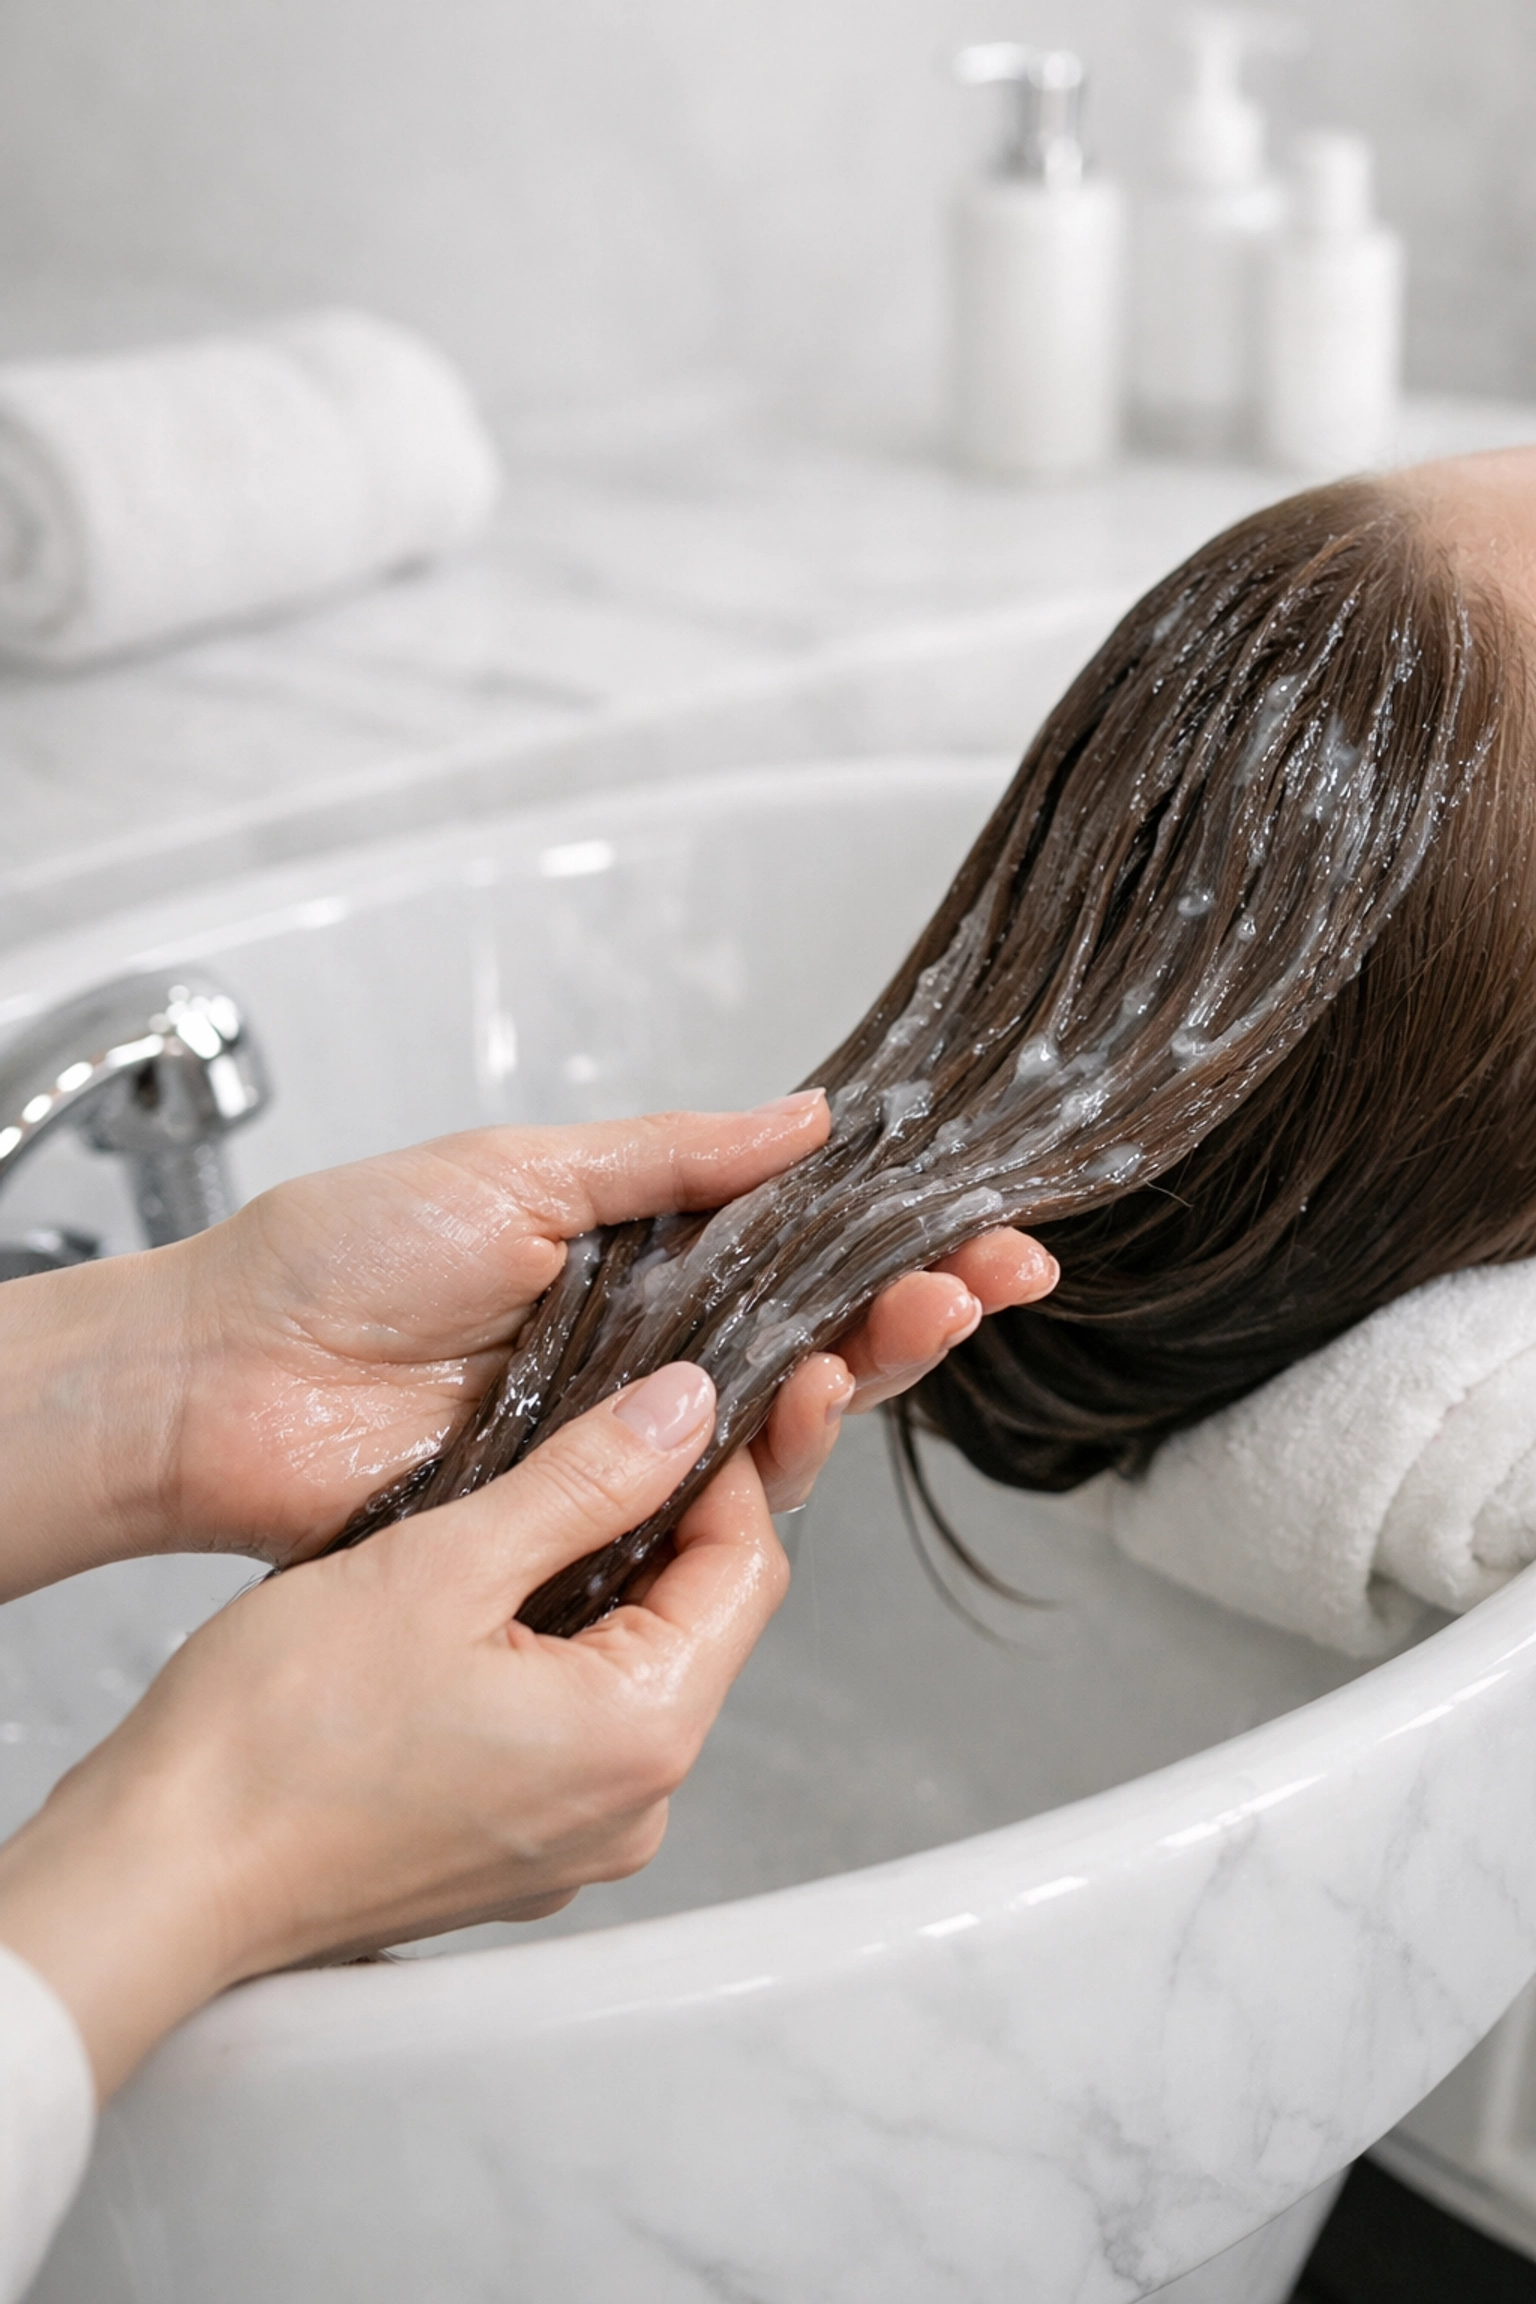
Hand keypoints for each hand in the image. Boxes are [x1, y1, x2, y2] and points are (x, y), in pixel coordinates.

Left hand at [0, 1094, 1056, 1595]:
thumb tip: (806, 1119)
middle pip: (816, 1341)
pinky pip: (693, 1505)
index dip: (896, 1240)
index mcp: (637, 1253)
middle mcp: (644, 1349)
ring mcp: (618, 1439)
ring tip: (913, 1322)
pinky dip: (760, 1468)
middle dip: (916, 1309)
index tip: (988, 1227)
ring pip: (776, 1424)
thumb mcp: (522, 1170)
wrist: (223, 1375)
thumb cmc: (341, 1254)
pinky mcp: (585, 1518)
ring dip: (862, 1374)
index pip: (800, 1248)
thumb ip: (672, 1158)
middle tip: (986, 1277)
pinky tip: (810, 1417)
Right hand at [0, 1362, 785, 2098]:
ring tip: (512, 1519)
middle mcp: (634, 1808)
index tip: (671, 1406)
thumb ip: (586, 1479)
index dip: (721, 1469)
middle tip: (586, 1443)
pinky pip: (572, 1730)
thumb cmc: (276, 1740)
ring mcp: (575, 1842)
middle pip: (700, 1623)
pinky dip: (547, 1658)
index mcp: (642, 1735)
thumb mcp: (446, 1563)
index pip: (750, 1568)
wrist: (160, 1872)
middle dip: (656, 1525)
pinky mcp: (516, 1853)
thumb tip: (684, 1412)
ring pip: (631, 1672)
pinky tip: (472, 1612)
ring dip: (594, 1588)